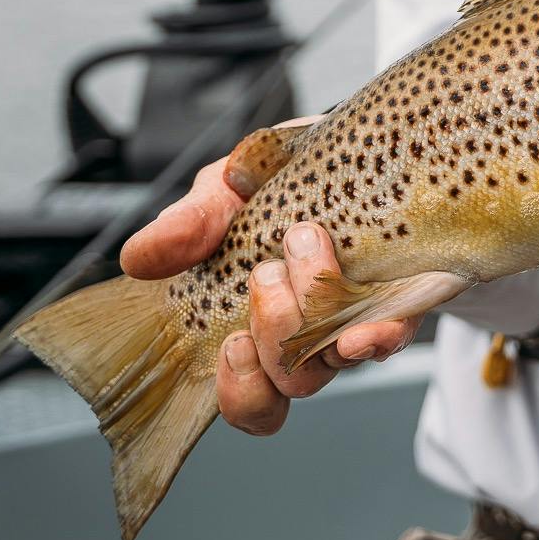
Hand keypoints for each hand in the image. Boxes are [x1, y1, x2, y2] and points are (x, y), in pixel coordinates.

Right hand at [117, 116, 418, 435]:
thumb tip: (138, 258)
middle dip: (274, 330)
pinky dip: (376, 334)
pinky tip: (368, 323)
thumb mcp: (226, 191)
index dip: (238, 389)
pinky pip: (390, 335)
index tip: (232, 344)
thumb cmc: (284, 177)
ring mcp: (350, 319)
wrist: (355, 145)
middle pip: (287, 383)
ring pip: (333, 362)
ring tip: (307, 250)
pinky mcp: (400, 300)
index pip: (243, 394)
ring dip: (313, 315)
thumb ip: (189, 223)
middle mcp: (304, 334)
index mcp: (252, 320)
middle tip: (268, 269)